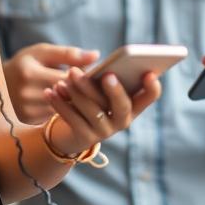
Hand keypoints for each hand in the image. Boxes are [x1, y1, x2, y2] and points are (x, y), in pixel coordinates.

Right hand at [3, 43, 99, 123]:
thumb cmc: (25, 63)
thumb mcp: (43, 52)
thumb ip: (69, 54)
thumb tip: (96, 55)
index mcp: (30, 73)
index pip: (66, 80)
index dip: (87, 80)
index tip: (104, 78)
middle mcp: (26, 95)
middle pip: (66, 98)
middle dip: (87, 95)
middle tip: (107, 92)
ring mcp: (27, 111)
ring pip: (63, 111)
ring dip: (80, 106)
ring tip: (97, 100)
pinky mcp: (28, 122)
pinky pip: (55, 119)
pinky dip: (68, 113)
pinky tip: (80, 109)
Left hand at [44, 67, 161, 154]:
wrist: (69, 132)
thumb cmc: (90, 99)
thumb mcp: (100, 89)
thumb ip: (106, 78)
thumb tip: (106, 67)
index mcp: (132, 106)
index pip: (149, 97)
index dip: (152, 88)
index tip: (149, 73)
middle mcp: (122, 121)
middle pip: (122, 106)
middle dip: (115, 90)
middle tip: (108, 74)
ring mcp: (104, 132)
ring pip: (93, 110)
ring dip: (81, 90)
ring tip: (71, 73)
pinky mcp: (84, 137)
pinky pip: (72, 118)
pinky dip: (61, 102)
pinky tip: (52, 89)